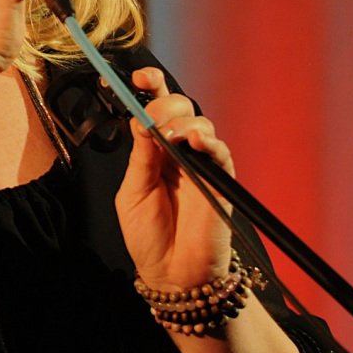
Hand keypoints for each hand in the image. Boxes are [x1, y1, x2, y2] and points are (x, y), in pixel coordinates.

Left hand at [115, 67, 233, 289]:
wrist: (171, 275)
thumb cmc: (149, 237)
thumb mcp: (132, 193)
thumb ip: (140, 158)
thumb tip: (141, 120)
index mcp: (154, 151)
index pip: (155, 108)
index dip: (151, 87)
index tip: (139, 78)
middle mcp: (178, 151)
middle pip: (179, 108)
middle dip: (164, 104)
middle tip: (152, 120)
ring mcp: (201, 164)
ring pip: (199, 123)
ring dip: (182, 123)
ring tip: (168, 138)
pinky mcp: (221, 180)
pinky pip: (220, 151)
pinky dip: (208, 141)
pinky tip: (195, 141)